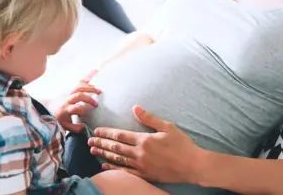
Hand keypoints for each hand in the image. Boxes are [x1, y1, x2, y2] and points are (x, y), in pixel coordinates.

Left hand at [53, 69, 100, 132]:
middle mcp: (67, 99)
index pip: (74, 107)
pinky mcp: (71, 88)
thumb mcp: (65, 126)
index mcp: (65, 109)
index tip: (85, 114)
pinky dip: (87, 78)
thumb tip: (84, 127)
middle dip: (88, 98)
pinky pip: (79, 81)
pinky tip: (95, 73)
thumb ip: (75, 128)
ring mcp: (69, 93)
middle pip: (78, 95)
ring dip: (89, 88)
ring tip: (98, 91)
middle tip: (96, 104)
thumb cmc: (58, 118)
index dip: (82, 110)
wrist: (48, 110)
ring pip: (79, 87)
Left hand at [87, 105, 204, 183]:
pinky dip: (114, 169)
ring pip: (118, 160)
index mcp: (144, 140)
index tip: (96, 131)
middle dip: (101, 144)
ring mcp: (141, 166)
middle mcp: (140, 153)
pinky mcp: (146, 175)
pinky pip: (126, 172)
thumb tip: (135, 107)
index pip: (120, 135)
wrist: (192, 165)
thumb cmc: (182, 144)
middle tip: (89, 142)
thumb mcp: (167, 127)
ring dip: (104, 155)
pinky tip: (105, 167)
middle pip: (115, 148)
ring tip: (93, 152)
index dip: (106, 133)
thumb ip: (149, 118)